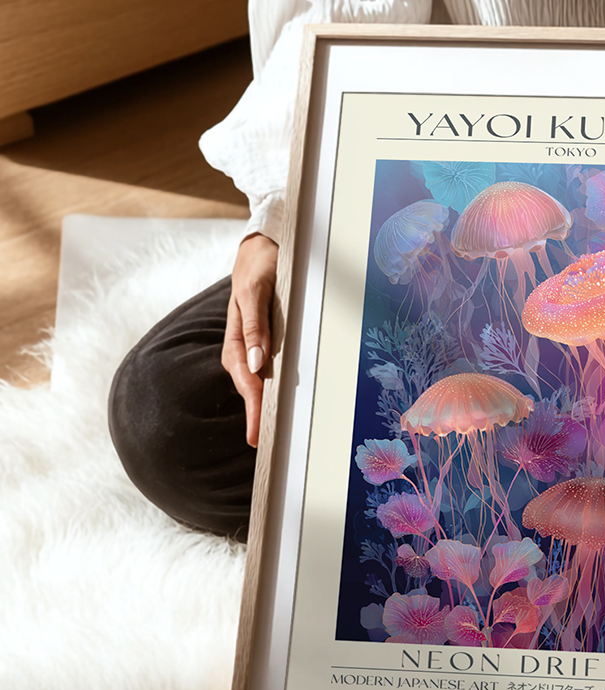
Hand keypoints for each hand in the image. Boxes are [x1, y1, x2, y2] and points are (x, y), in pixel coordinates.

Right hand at [222, 233, 278, 447]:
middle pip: (250, 386)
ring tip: (272, 432)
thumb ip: (255, 324)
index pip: (246, 379)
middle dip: (257, 415)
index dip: (252, 408)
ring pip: (258, 380)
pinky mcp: (267, 339)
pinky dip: (272, 388)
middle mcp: (245, 344)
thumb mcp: (257, 289)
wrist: (264, 244)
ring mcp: (256, 343)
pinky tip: (281, 401)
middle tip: (265, 444)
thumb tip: (256, 363)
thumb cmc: (260, 264)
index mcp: (238, 336)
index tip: (256, 434)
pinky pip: (269, 369)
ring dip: (263, 405)